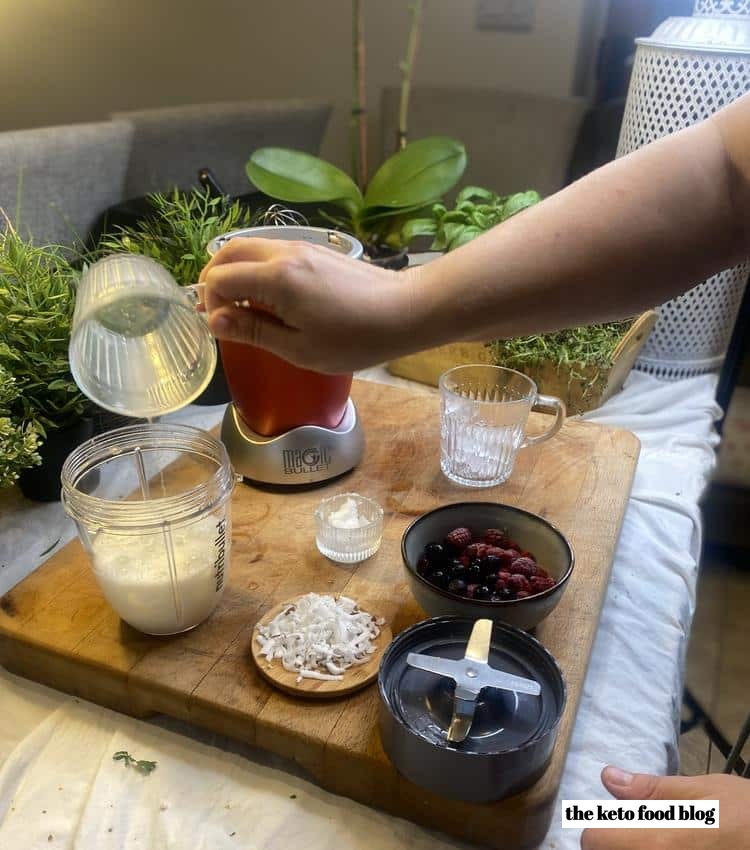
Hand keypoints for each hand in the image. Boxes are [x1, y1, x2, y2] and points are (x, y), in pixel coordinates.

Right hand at [199, 238, 418, 372]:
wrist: (405, 311)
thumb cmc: (356, 338)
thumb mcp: (300, 348)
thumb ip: (254, 331)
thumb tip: (215, 321)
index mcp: (277, 278)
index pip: (220, 279)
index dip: (211, 304)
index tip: (222, 329)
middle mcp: (285, 253)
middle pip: (228, 252)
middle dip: (214, 280)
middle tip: (220, 312)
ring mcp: (302, 247)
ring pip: (250, 246)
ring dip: (235, 271)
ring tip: (243, 306)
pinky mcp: (316, 250)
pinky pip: (272, 250)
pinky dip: (257, 267)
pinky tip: (269, 297)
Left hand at [581, 766, 748, 849]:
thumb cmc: (748, 814)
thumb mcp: (702, 791)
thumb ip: (651, 789)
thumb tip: (608, 777)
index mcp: (657, 843)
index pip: (594, 840)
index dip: (598, 826)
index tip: (613, 818)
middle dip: (621, 841)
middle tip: (643, 827)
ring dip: (640, 847)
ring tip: (667, 836)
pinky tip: (685, 846)